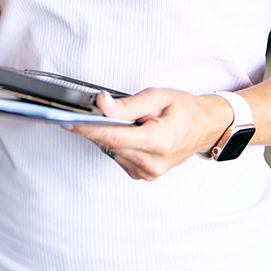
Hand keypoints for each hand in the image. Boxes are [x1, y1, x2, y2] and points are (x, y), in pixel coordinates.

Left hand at [65, 88, 233, 180]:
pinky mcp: (144, 175)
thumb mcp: (156, 96)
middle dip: (91, 127)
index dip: (86, 128)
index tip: (66, 120)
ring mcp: (148, 173)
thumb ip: (127, 103)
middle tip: (76, 110)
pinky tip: (122, 130)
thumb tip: (102, 103)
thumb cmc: (183, 109)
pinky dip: (114, 142)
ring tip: (111, 117)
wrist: (204, 127)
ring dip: (104, 134)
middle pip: (108, 144)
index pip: (113, 137)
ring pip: (111, 151)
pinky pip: (118, 156)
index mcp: (158, 142)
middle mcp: (152, 163)